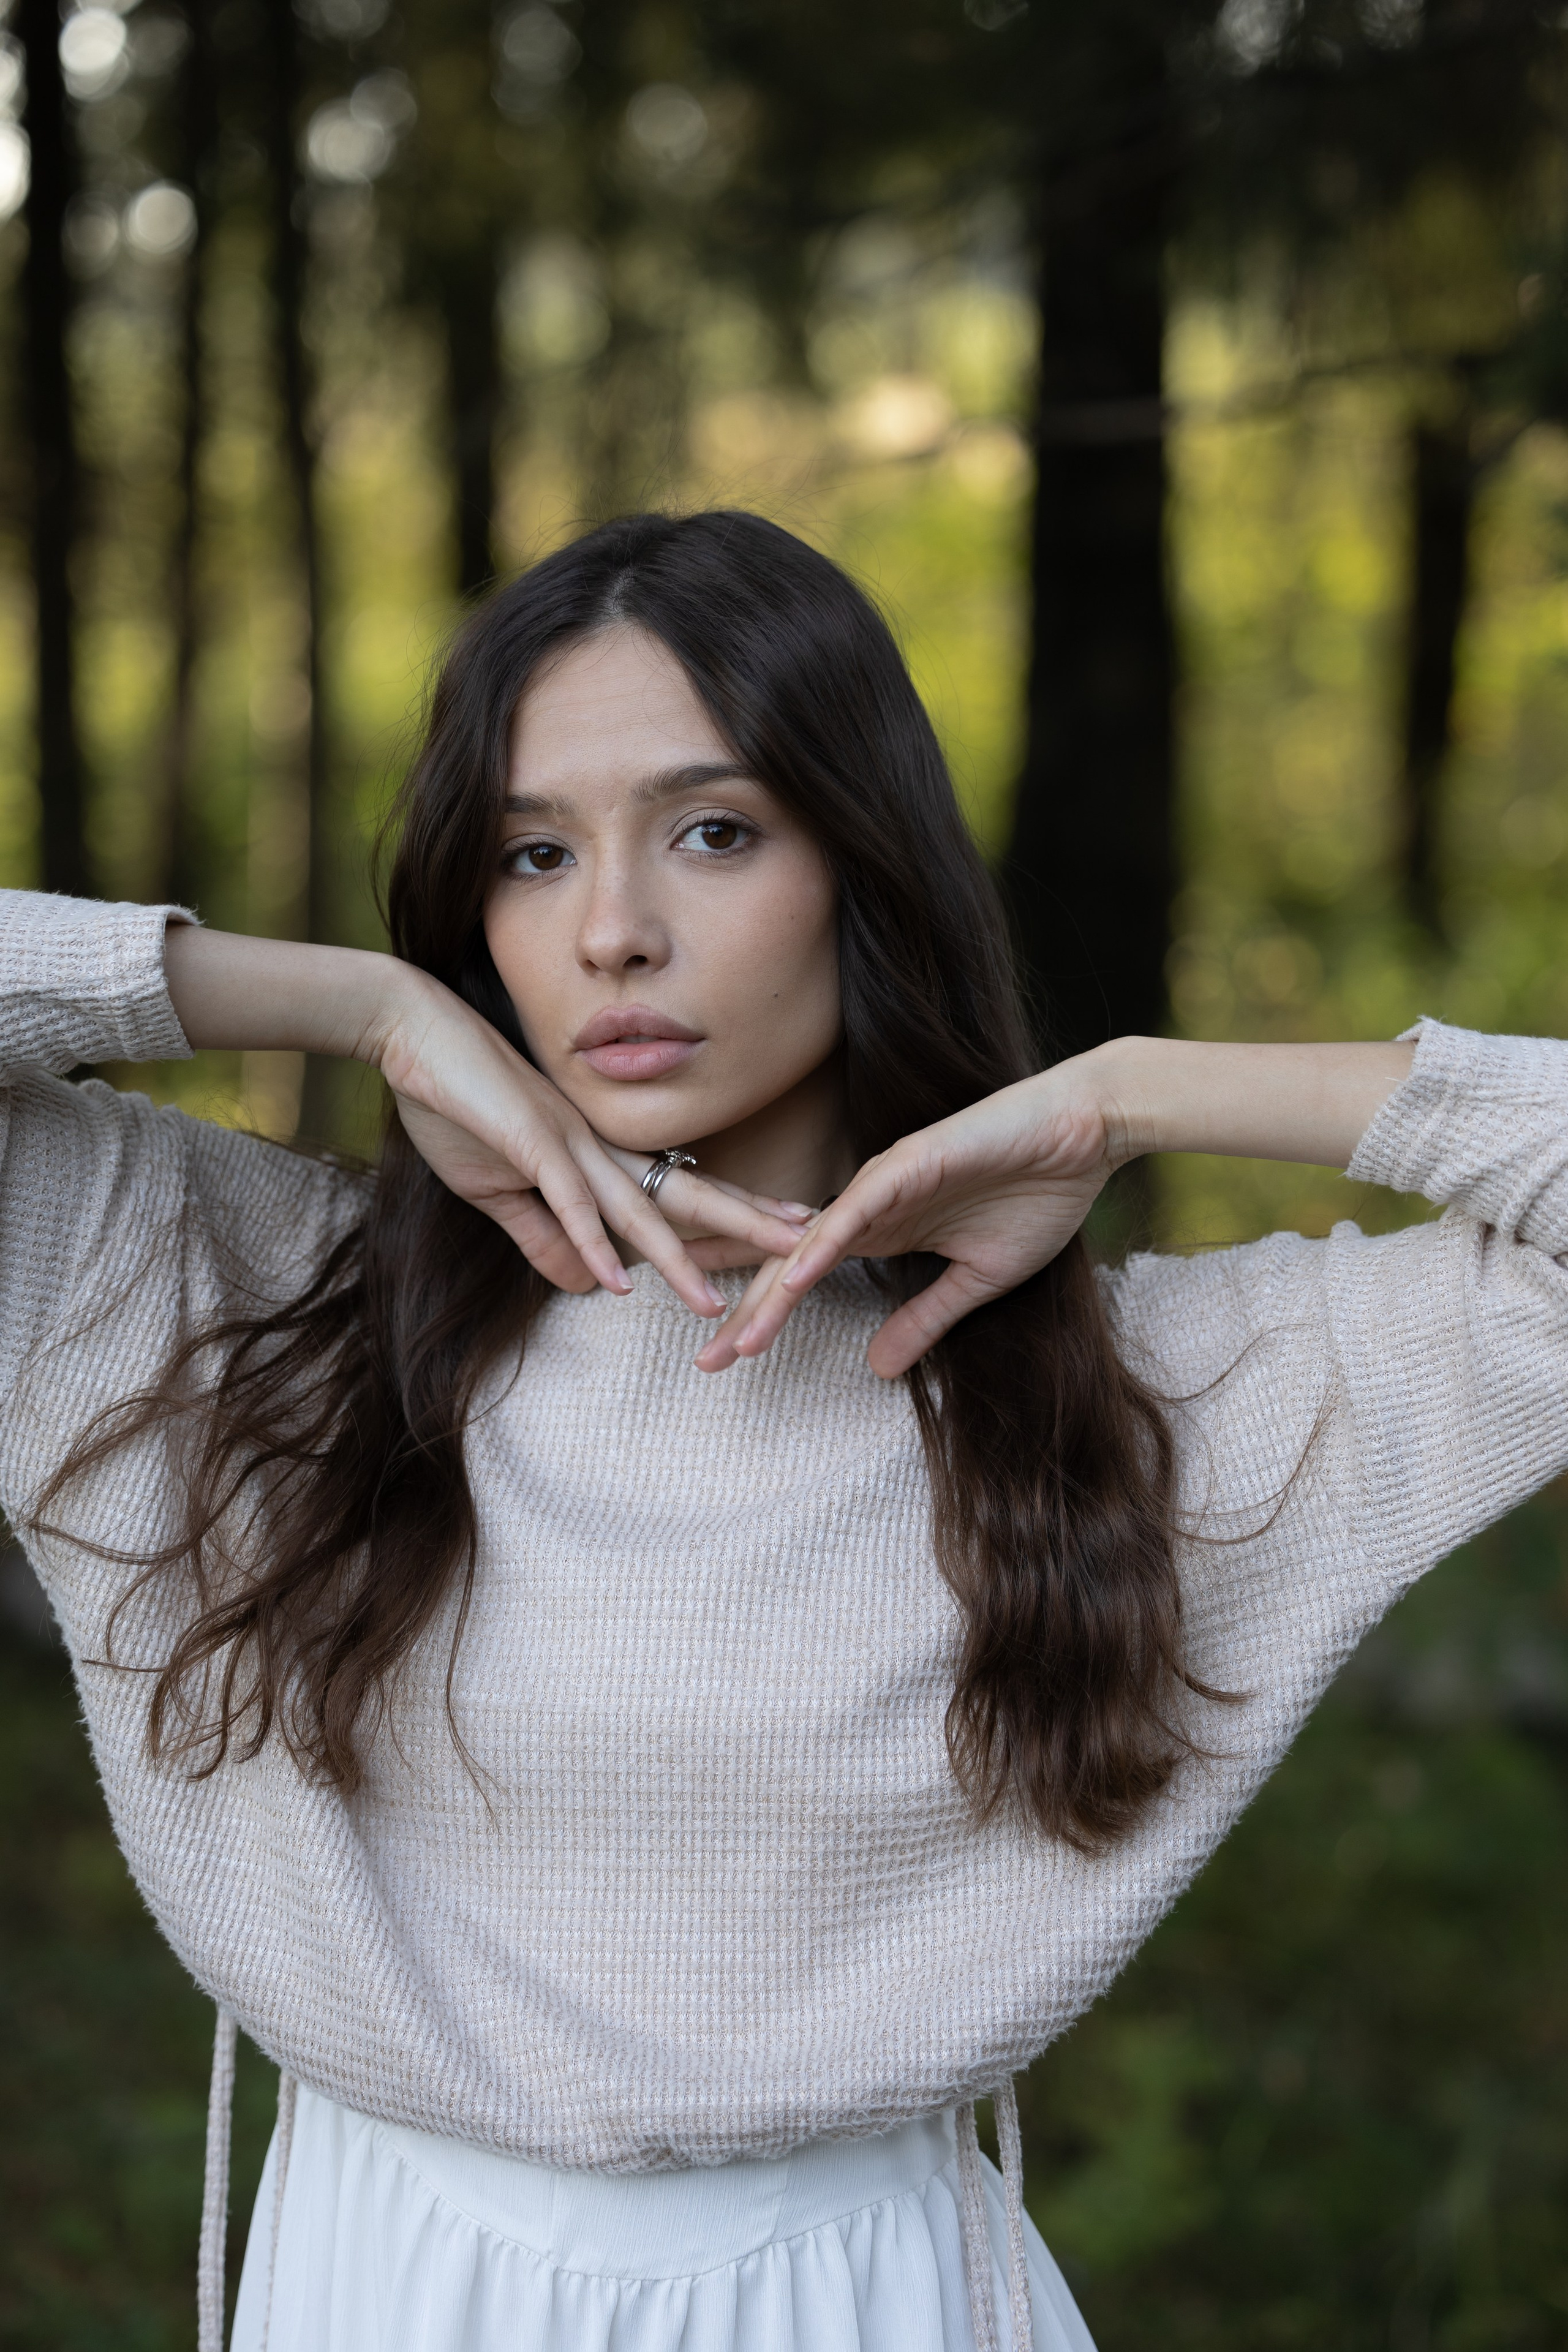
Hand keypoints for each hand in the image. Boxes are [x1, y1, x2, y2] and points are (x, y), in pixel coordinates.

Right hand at [374, 971, 811, 1316]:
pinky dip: (594, 1244)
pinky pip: (568, 1202)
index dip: (727, 1219)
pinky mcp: (529, 1141)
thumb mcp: (498, 1188)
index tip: (777, 1240)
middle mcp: (597, 1148)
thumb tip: (585, 1285)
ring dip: (678, 1260)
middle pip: (686, 1193)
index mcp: (596, 1155)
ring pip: (638, 1209)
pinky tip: (618, 1284)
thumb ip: (544, 1236)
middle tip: (807, 1247)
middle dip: (745, 1226)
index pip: (676, 1194)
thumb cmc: (455, 1101)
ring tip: (716, 1304)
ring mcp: (567, 1142)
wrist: (411, 1032)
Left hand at [694, 1061, 1119, 1376]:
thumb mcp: (976, 1283)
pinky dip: (823, 1243)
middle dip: (744, 1310)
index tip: (721, 1359)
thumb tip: (878, 1369)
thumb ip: (924, 1319)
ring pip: (812, 1240)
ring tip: (733, 1334)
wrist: (1085, 1138)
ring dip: (773, 1289)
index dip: (760, 1315)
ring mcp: (884, 1182)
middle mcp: (867, 1207)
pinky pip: (857, 1208)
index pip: (802, 1279)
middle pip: (788, 1263)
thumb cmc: (1037, 1195)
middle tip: (702, 1362)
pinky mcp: (910, 1162)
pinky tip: (793, 1276)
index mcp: (879, 1233)